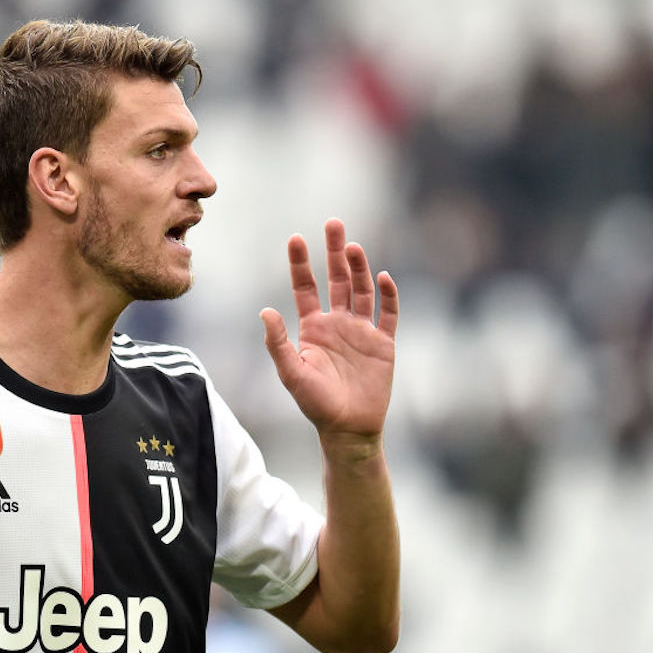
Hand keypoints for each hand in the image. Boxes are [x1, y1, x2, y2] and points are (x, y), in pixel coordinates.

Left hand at [260, 219, 398, 447]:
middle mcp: (338, 323)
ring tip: (353, 246)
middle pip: (337, 279)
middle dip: (334, 252)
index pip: (306, 287)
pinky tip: (384, 277)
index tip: (296, 238)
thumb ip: (278, 343)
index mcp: (313, 327)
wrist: (348, 429)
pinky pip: (388, 314)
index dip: (301, 263)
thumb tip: (264, 310)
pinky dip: (388, 296)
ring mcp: (362, 331)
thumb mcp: (292, 373)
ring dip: (359, 268)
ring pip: (362, 290)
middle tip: (333, 223)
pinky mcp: (384, 343)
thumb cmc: (316, 404)